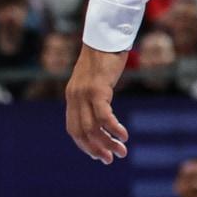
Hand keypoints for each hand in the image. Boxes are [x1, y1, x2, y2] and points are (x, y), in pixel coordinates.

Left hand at [66, 44, 129, 163]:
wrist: (104, 37)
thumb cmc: (103, 58)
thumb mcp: (93, 80)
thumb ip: (92, 97)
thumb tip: (101, 117)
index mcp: (72, 96)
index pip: (73, 129)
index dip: (85, 146)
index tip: (98, 155)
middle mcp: (75, 97)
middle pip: (82, 132)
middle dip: (96, 149)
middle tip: (110, 159)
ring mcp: (84, 93)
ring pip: (93, 127)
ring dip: (108, 143)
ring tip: (122, 151)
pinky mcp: (97, 89)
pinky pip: (104, 116)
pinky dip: (114, 129)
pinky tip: (124, 135)